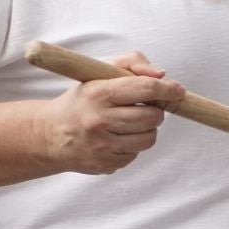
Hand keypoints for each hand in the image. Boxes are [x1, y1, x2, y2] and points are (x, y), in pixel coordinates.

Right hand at [38, 52, 183, 176]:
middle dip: (156, 110)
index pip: (144, 88)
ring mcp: (102, 146)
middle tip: (145, 107)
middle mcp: (99, 121)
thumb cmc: (82, 99)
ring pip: (149, 138)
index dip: (167, 89)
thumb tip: (161, 75)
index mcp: (98, 93)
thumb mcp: (98, 73)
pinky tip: (117, 137)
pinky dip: (133, 144)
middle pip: (152, 116)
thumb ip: (131, 63)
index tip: (178, 90)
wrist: (51, 135)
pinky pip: (136, 153)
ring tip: (130, 122)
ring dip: (147, 129)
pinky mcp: (106, 164)